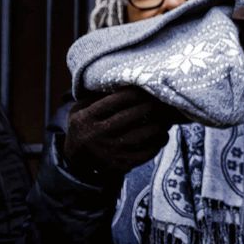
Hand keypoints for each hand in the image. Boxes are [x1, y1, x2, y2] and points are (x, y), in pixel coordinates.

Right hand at [63, 87, 179, 179]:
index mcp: (87, 118)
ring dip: (157, 126)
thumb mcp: (80, 108)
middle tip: (161, 100)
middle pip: (129, 117)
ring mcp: (109, 150)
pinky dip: (157, 145)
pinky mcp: (119, 163)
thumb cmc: (85, 124)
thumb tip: (123, 80)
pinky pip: (143, 154)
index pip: (113, 101)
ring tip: (166, 119)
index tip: (146, 86)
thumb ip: (96, 95)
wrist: (77, 158)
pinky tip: (163, 136)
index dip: (133, 93)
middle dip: (149, 106)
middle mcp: (97, 134)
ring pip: (140, 136)